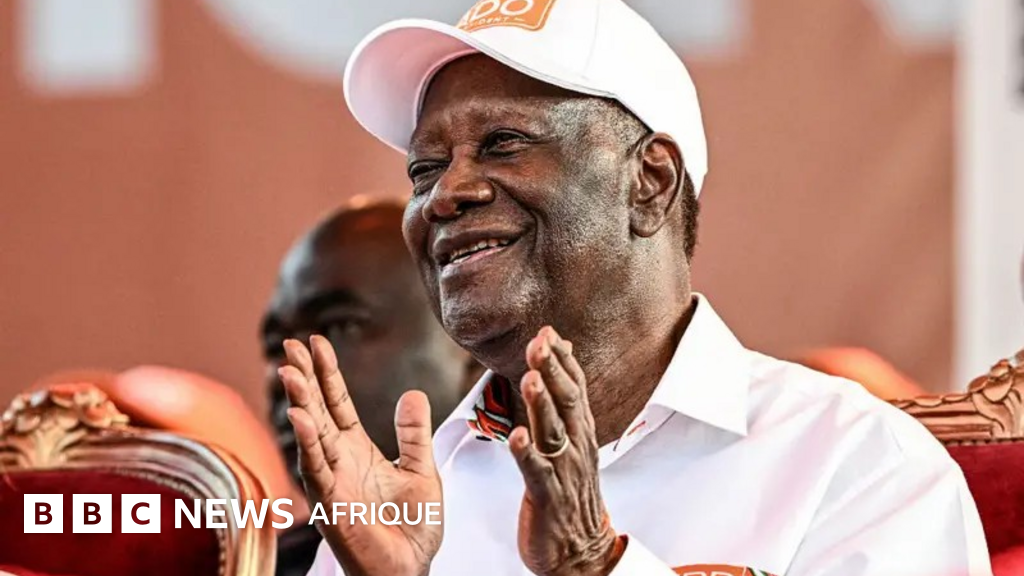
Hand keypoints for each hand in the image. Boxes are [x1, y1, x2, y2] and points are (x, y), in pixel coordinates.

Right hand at [279, 335, 442, 575]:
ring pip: (310, 435)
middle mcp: (338, 461)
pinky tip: (302, 416)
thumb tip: (414, 393)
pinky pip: (317, 469)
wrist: (412, 568)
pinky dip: (308, 443)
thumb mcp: (421, 469)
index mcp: (357, 449)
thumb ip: (413, 433)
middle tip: (290, 345)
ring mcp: (331, 481)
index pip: (337, 402)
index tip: (315, 341)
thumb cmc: (413, 526)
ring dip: (300, 403)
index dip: (327, 373)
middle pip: (317, 410)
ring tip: (289, 371)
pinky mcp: (331, 504)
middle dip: (304, 378)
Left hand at [509, 327, 622, 575]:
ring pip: (553, 432)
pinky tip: (518, 437)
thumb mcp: (571, 444)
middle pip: (566, 402)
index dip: (562, 360)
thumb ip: (562, 405)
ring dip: (542, 404)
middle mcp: (576, 447)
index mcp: (580, 433)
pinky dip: (528, 454)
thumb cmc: (570, 494)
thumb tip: (558, 364)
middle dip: (553, 371)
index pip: (573, 388)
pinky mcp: (548, 497)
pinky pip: (537, 473)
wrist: (580, 552)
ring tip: (531, 378)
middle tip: (539, 343)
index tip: (549, 332)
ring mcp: (563, 471)